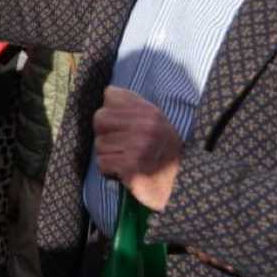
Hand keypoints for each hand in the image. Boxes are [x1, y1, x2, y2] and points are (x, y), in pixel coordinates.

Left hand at [93, 87, 181, 211]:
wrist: (177, 185)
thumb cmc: (159, 151)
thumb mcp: (152, 120)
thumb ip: (130, 104)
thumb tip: (108, 92)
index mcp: (150, 112)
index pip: (111, 96)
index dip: (112, 113)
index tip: (123, 127)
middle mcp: (146, 126)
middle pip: (99, 119)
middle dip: (106, 134)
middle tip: (122, 147)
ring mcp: (139, 147)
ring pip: (99, 144)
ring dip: (108, 155)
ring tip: (126, 160)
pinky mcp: (132, 167)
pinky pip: (102, 163)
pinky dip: (109, 170)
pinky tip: (124, 172)